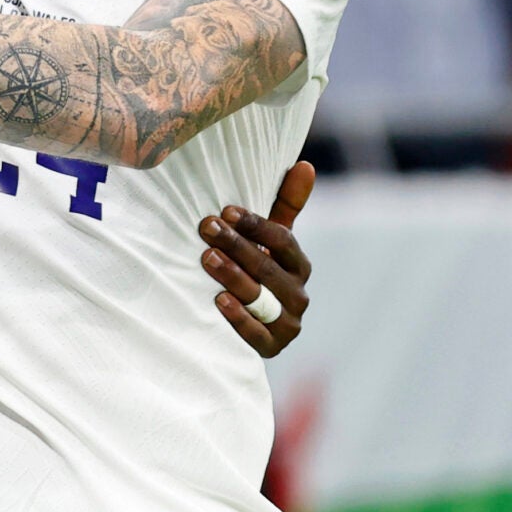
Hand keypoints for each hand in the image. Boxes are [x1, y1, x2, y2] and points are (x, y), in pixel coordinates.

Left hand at [200, 161, 313, 356]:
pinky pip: (257, 334)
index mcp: (299, 264)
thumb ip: (286, 205)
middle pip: (268, 267)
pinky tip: (219, 301)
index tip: (225, 210)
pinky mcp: (272, 347)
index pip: (283, 240)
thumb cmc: (256, 270)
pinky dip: (238, 318)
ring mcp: (288, 322)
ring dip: (233, 276)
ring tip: (208, 259)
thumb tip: (305, 165)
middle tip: (206, 228)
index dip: (255, 225)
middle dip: (236, 245)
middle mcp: (298, 293)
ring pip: (260, 297)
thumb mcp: (269, 240)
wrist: (247, 326)